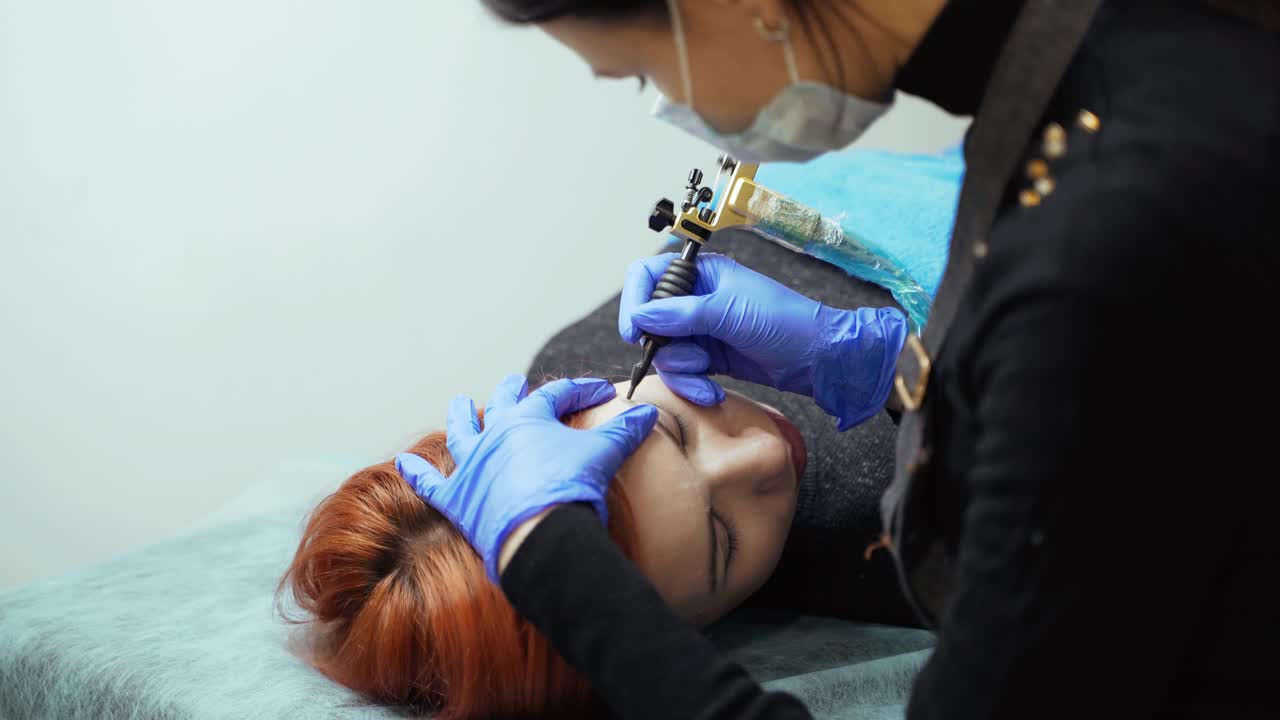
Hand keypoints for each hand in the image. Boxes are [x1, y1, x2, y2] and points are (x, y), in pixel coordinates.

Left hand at [395, 374, 657, 581]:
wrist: (540, 536)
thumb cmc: (571, 490)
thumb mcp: (604, 454)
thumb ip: (625, 430)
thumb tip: (648, 411)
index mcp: (528, 419)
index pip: (557, 395)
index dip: (580, 390)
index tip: (598, 392)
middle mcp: (495, 435)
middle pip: (503, 403)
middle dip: (512, 390)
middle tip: (516, 381)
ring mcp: (472, 466)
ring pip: (461, 432)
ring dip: (460, 416)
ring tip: (460, 403)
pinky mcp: (456, 500)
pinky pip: (430, 484)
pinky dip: (418, 474)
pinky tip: (404, 463)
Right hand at [619, 253, 907, 428]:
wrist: (819, 359)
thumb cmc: (786, 322)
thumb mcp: (730, 313)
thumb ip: (681, 314)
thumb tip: (641, 315)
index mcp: (702, 274)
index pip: (648, 275)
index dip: (635, 300)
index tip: (636, 329)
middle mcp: (696, 300)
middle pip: (651, 322)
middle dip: (664, 347)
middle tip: (686, 360)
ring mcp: (701, 331)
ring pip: (665, 352)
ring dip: (682, 372)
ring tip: (707, 377)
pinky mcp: (709, 359)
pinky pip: (683, 373)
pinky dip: (693, 385)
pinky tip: (713, 391)